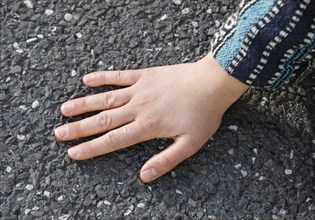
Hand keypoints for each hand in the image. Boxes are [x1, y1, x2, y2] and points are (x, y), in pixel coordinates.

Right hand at [54, 53, 248, 181]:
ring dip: (84, 104)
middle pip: (102, 120)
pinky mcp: (144, 75)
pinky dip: (102, 77)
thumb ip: (166, 160)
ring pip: (106, 99)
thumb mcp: (190, 144)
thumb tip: (145, 176)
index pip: (113, 140)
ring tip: (65, 109)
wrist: (212, 83)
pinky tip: (87, 79)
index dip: (92, 148)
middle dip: (79, 128)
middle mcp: (138, 107)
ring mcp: (139, 89)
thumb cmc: (203, 114)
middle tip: (59, 133)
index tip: (73, 152)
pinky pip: (119, 76)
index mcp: (147, 126)